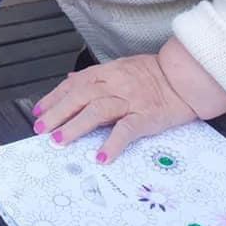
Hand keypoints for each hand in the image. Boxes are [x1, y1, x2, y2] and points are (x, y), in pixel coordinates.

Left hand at [31, 54, 196, 163]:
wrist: (186, 77)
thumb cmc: (154, 74)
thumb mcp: (121, 68)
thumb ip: (95, 76)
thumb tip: (70, 80)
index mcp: (108, 72)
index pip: (74, 84)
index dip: (54, 97)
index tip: (38, 112)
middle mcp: (115, 84)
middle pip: (80, 96)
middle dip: (57, 113)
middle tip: (41, 129)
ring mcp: (131, 100)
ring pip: (97, 110)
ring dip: (76, 126)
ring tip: (60, 141)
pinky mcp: (147, 116)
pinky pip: (127, 130)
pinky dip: (112, 143)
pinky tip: (101, 157)